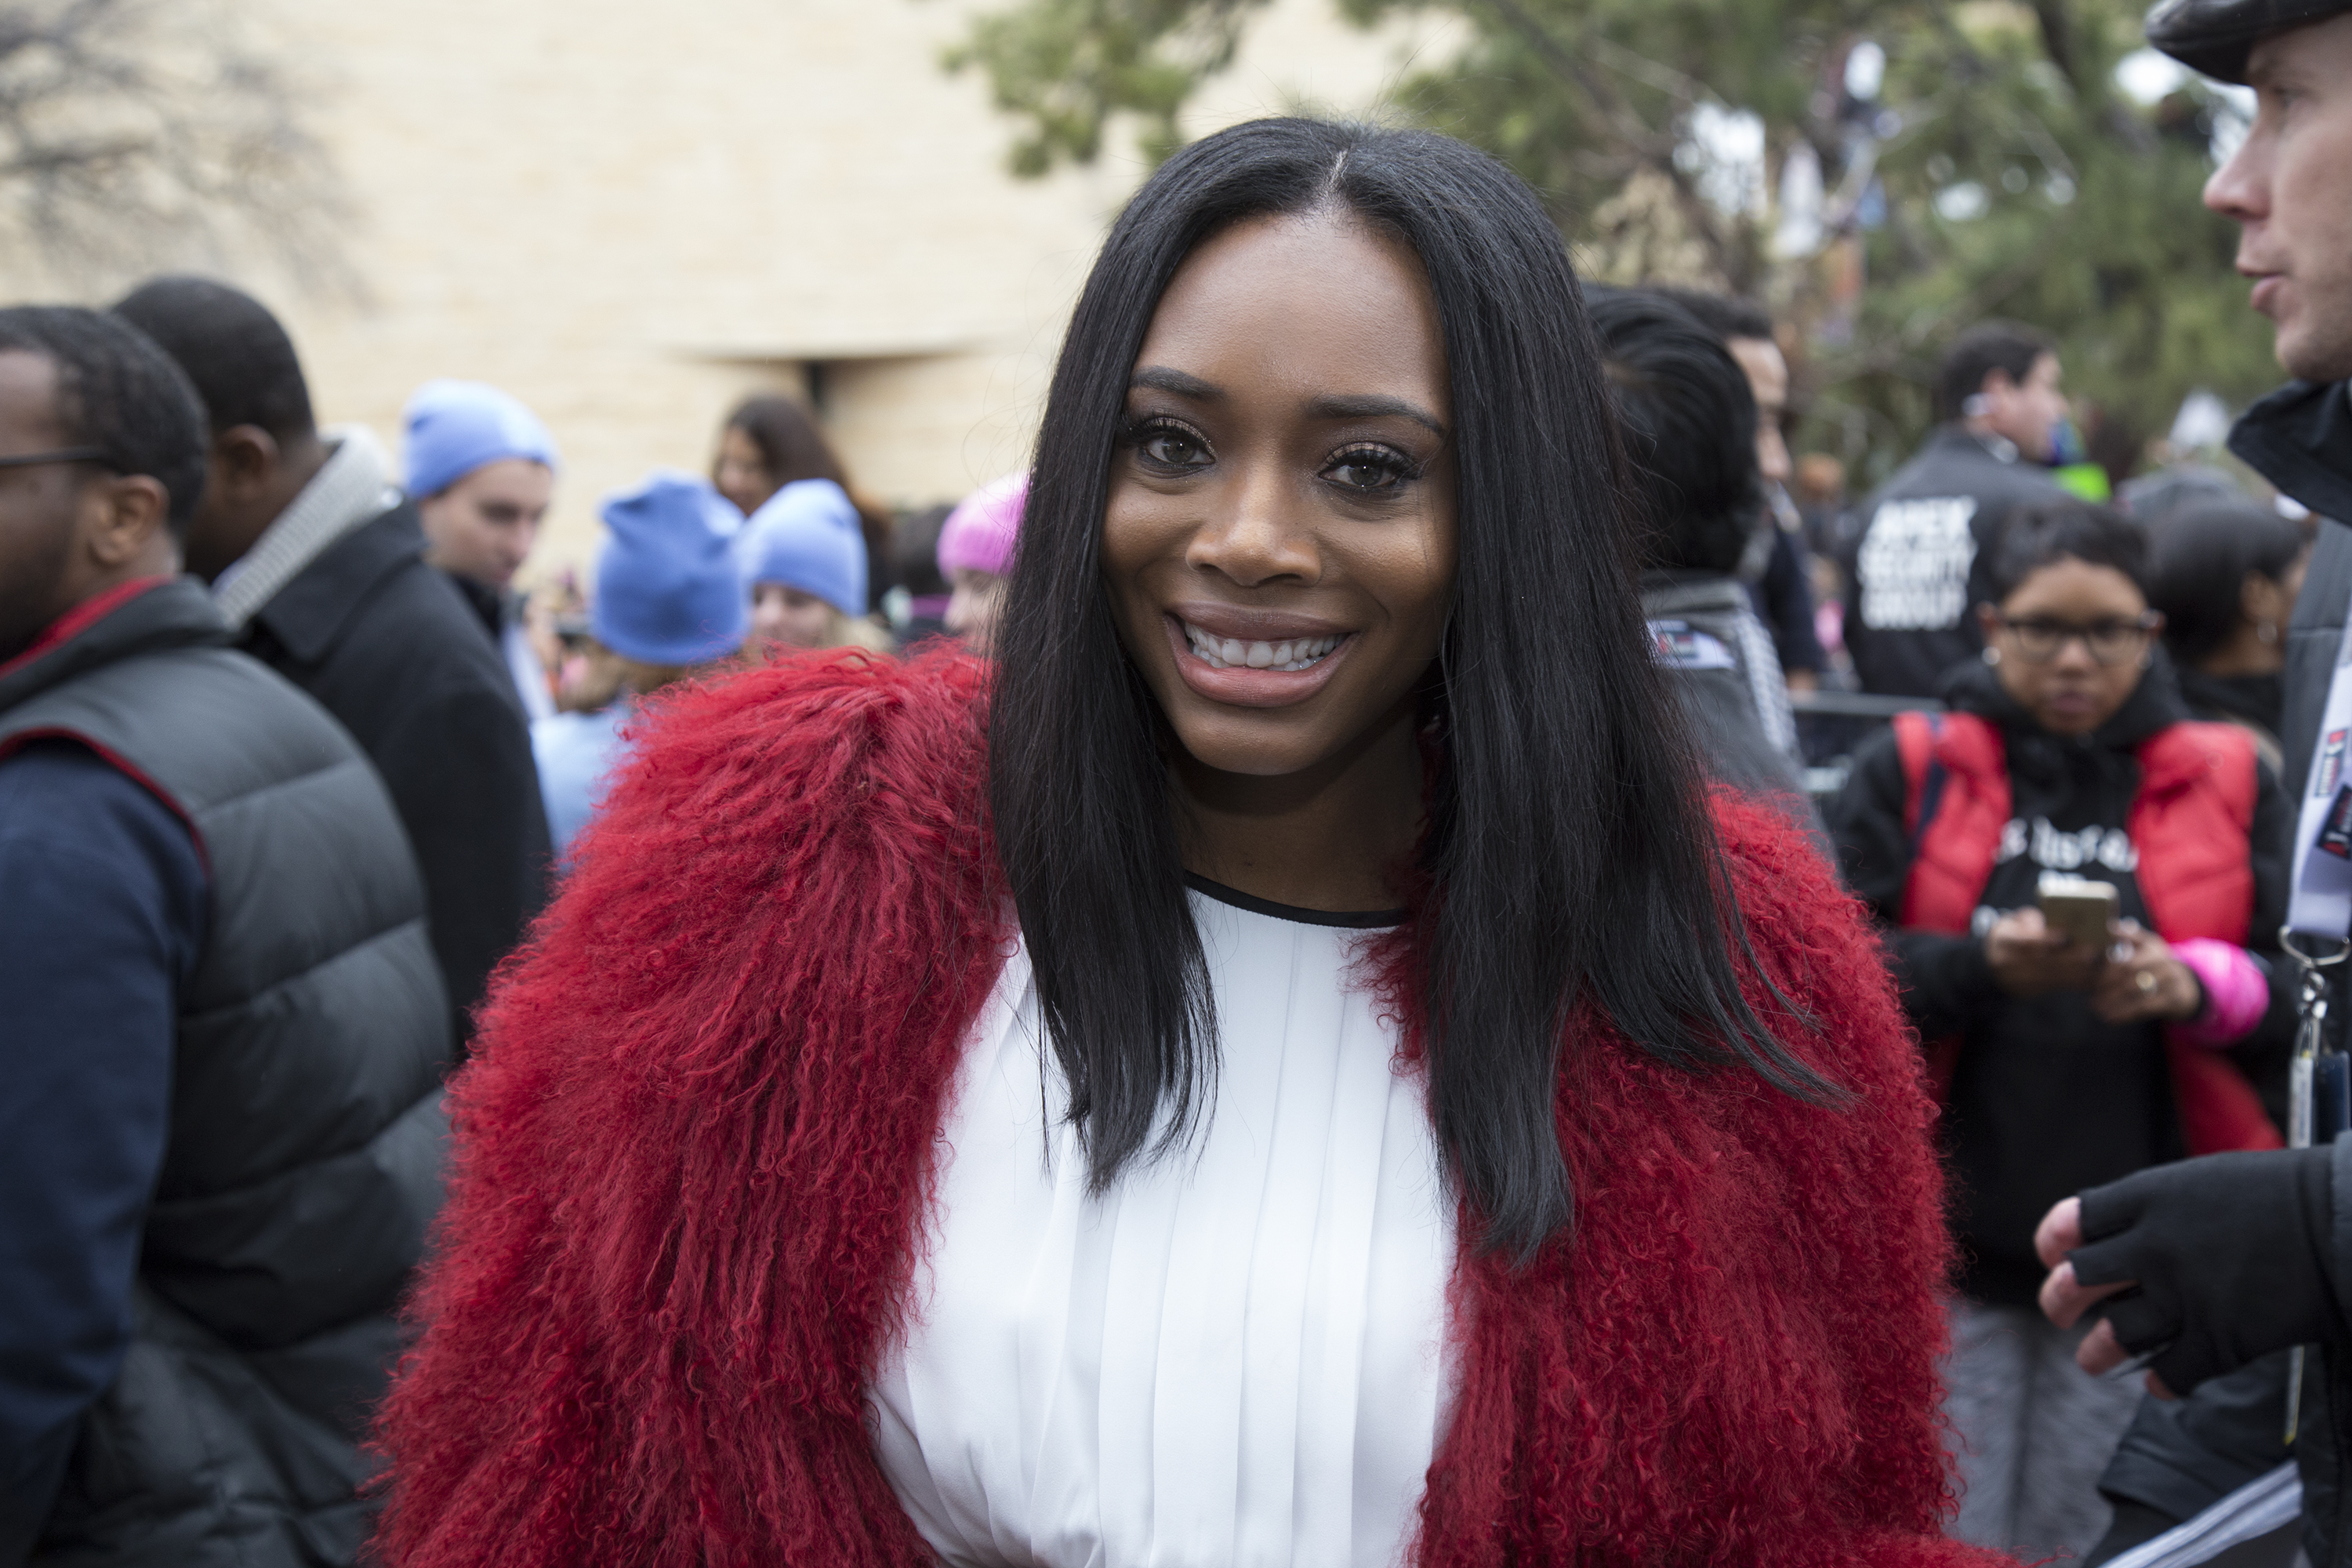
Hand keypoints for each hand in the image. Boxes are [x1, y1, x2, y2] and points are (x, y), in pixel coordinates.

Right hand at [1984, 907, 2102, 998]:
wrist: (1991, 964)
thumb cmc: (2011, 935)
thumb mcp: (2013, 921)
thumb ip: (2033, 920)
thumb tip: (2056, 926)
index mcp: (2004, 941)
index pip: (2025, 942)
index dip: (2045, 939)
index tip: (2066, 935)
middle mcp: (2009, 963)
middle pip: (2043, 963)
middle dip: (2070, 958)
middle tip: (2093, 951)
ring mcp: (2020, 980)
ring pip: (2054, 978)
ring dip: (2078, 972)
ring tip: (2099, 962)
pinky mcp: (2032, 991)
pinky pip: (2058, 987)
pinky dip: (2077, 982)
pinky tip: (2093, 975)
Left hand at [2032, 1148, 2339, 1398]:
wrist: (2343, 1225)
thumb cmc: (2283, 1196)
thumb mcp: (2205, 1180)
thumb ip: (2157, 1207)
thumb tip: (2121, 1235)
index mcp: (2149, 1199)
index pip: (2072, 1222)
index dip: (2054, 1243)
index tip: (2052, 1256)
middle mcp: (2154, 1246)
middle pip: (2077, 1280)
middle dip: (2059, 1301)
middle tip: (2059, 1312)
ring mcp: (2184, 1296)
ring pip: (2113, 1335)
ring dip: (2097, 1352)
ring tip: (2091, 1360)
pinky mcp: (2220, 1340)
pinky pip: (2170, 1373)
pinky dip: (2159, 1382)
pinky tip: (2156, 1383)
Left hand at [2090, 921, 2200, 1024]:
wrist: (2186, 984)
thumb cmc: (2156, 961)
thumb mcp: (2147, 944)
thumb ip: (2129, 935)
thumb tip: (2109, 925)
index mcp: (2154, 947)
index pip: (2126, 958)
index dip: (2107, 970)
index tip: (2091, 978)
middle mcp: (2164, 962)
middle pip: (2129, 974)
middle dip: (2107, 985)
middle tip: (2091, 994)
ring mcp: (2171, 981)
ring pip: (2135, 992)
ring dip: (2112, 1001)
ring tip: (2096, 1008)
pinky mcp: (2173, 999)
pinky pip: (2145, 1008)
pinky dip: (2125, 1014)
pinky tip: (2110, 1018)